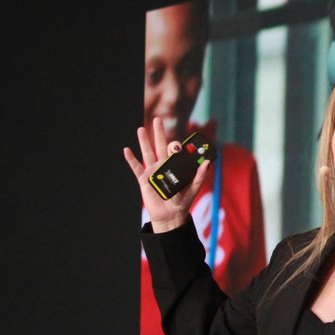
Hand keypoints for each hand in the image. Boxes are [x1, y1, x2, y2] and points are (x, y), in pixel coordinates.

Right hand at [123, 116, 209, 232]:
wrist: (170, 215)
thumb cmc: (182, 202)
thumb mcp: (193, 188)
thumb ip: (200, 175)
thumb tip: (208, 162)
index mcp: (176, 166)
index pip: (176, 151)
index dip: (178, 145)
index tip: (181, 141)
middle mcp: (163, 165)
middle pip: (161, 146)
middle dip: (159, 133)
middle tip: (158, 119)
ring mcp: (153, 171)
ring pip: (148, 153)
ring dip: (144, 141)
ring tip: (141, 129)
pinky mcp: (144, 180)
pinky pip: (136, 168)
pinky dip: (131, 159)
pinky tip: (127, 150)